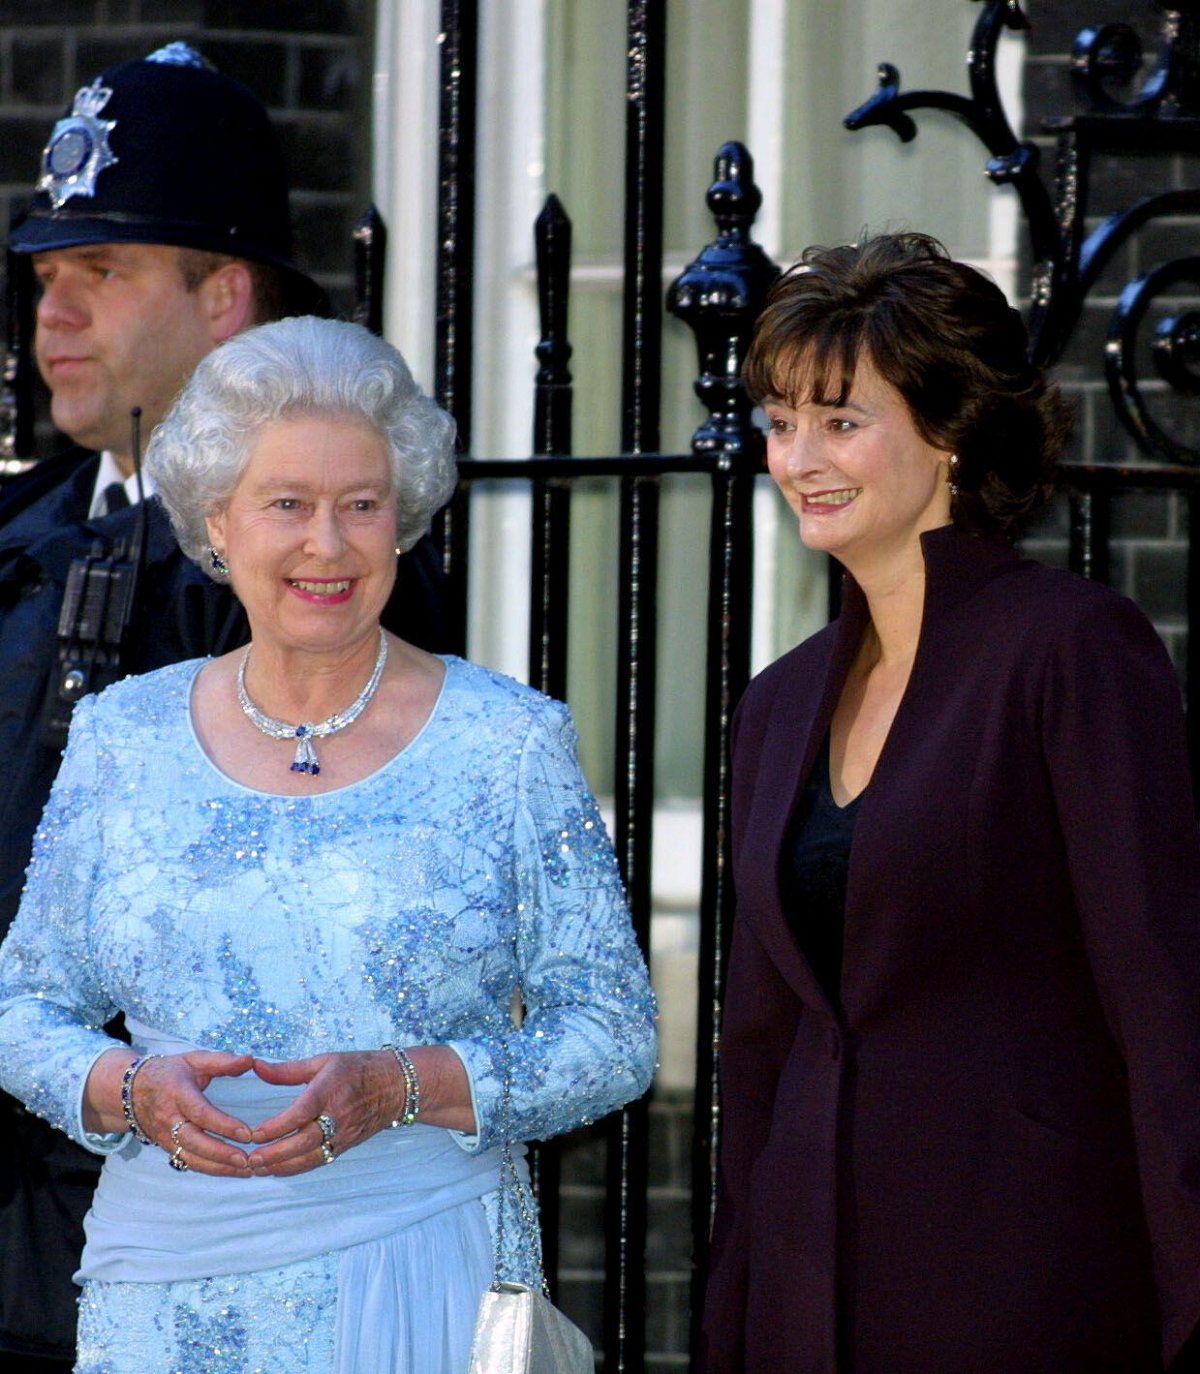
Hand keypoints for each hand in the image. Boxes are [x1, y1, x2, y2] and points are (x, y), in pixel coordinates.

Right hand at [87, 1048, 255, 1176]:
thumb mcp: (194, 1059)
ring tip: (245, 1170)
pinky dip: (210, 1169)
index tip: (247, 1133)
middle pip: (193, 1141)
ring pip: (190, 1158)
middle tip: (246, 1160)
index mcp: (177, 1093)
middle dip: (220, 1153)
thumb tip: (249, 1059)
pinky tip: (232, 1171)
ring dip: (218, 1167)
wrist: (132, 1090)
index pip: (200, 1113)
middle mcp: (168, 1118)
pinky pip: (188, 1162)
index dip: (223, 1125)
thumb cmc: (170, 1072)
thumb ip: (222, 1061)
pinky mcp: (167, 1147)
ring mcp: (165, 1136)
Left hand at [246, 1050, 402, 1176]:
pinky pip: (319, 1161)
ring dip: (282, 1167)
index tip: (254, 1134)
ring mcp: (343, 1134)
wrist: (397, 1086)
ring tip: (256, 1169)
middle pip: (304, 1142)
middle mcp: (338, 1116)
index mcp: (330, 1090)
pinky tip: (277, 1170)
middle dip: (275, 1154)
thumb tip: (257, 1067)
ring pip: (310, 1158)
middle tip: (249, 1160)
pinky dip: (296, 1169)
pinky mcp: (346, 1145)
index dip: (276, 1126)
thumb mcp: (324, 1061)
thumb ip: (288, 1069)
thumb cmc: (358, 1068)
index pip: (301, 1113)